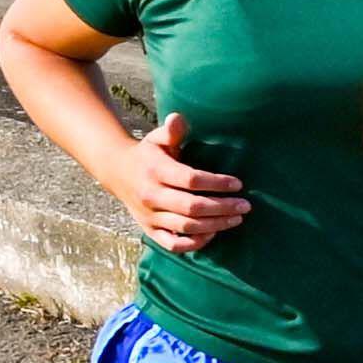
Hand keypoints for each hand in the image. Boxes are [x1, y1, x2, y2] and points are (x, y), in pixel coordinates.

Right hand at [123, 108, 251, 250]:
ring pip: (186, 227)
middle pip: (192, 207)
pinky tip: (213, 234)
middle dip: (223, 207)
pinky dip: (194, 243)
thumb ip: (172, 131)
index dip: (217, 183)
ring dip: (215, 225)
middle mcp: (151, 195)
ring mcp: (150, 216)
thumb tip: (178, 117)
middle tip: (245, 205)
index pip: (191, 180)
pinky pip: (173, 244)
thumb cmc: (148, 154)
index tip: (238, 184)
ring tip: (236, 218)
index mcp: (156, 171)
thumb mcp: (157, 138)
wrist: (118, 172)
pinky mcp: (150, 230)